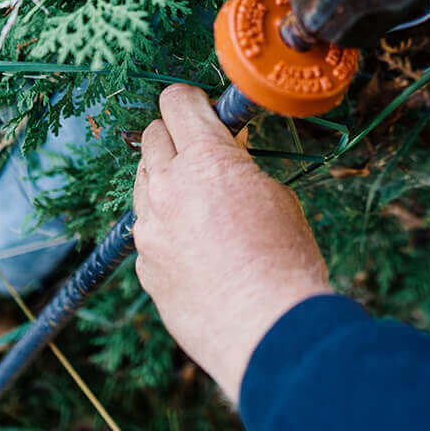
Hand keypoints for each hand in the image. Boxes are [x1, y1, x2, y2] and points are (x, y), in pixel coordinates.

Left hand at [131, 84, 333, 402]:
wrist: (268, 331)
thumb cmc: (285, 261)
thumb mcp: (275, 195)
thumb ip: (238, 167)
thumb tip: (225, 154)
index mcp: (205, 159)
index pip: (177, 101)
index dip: (190, 100)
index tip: (199, 106)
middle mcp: (167, 187)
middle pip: (153, 138)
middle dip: (176, 138)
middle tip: (203, 152)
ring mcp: (149, 229)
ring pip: (144, 184)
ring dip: (166, 182)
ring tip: (202, 204)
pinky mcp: (144, 266)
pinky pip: (148, 230)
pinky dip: (166, 228)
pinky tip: (198, 249)